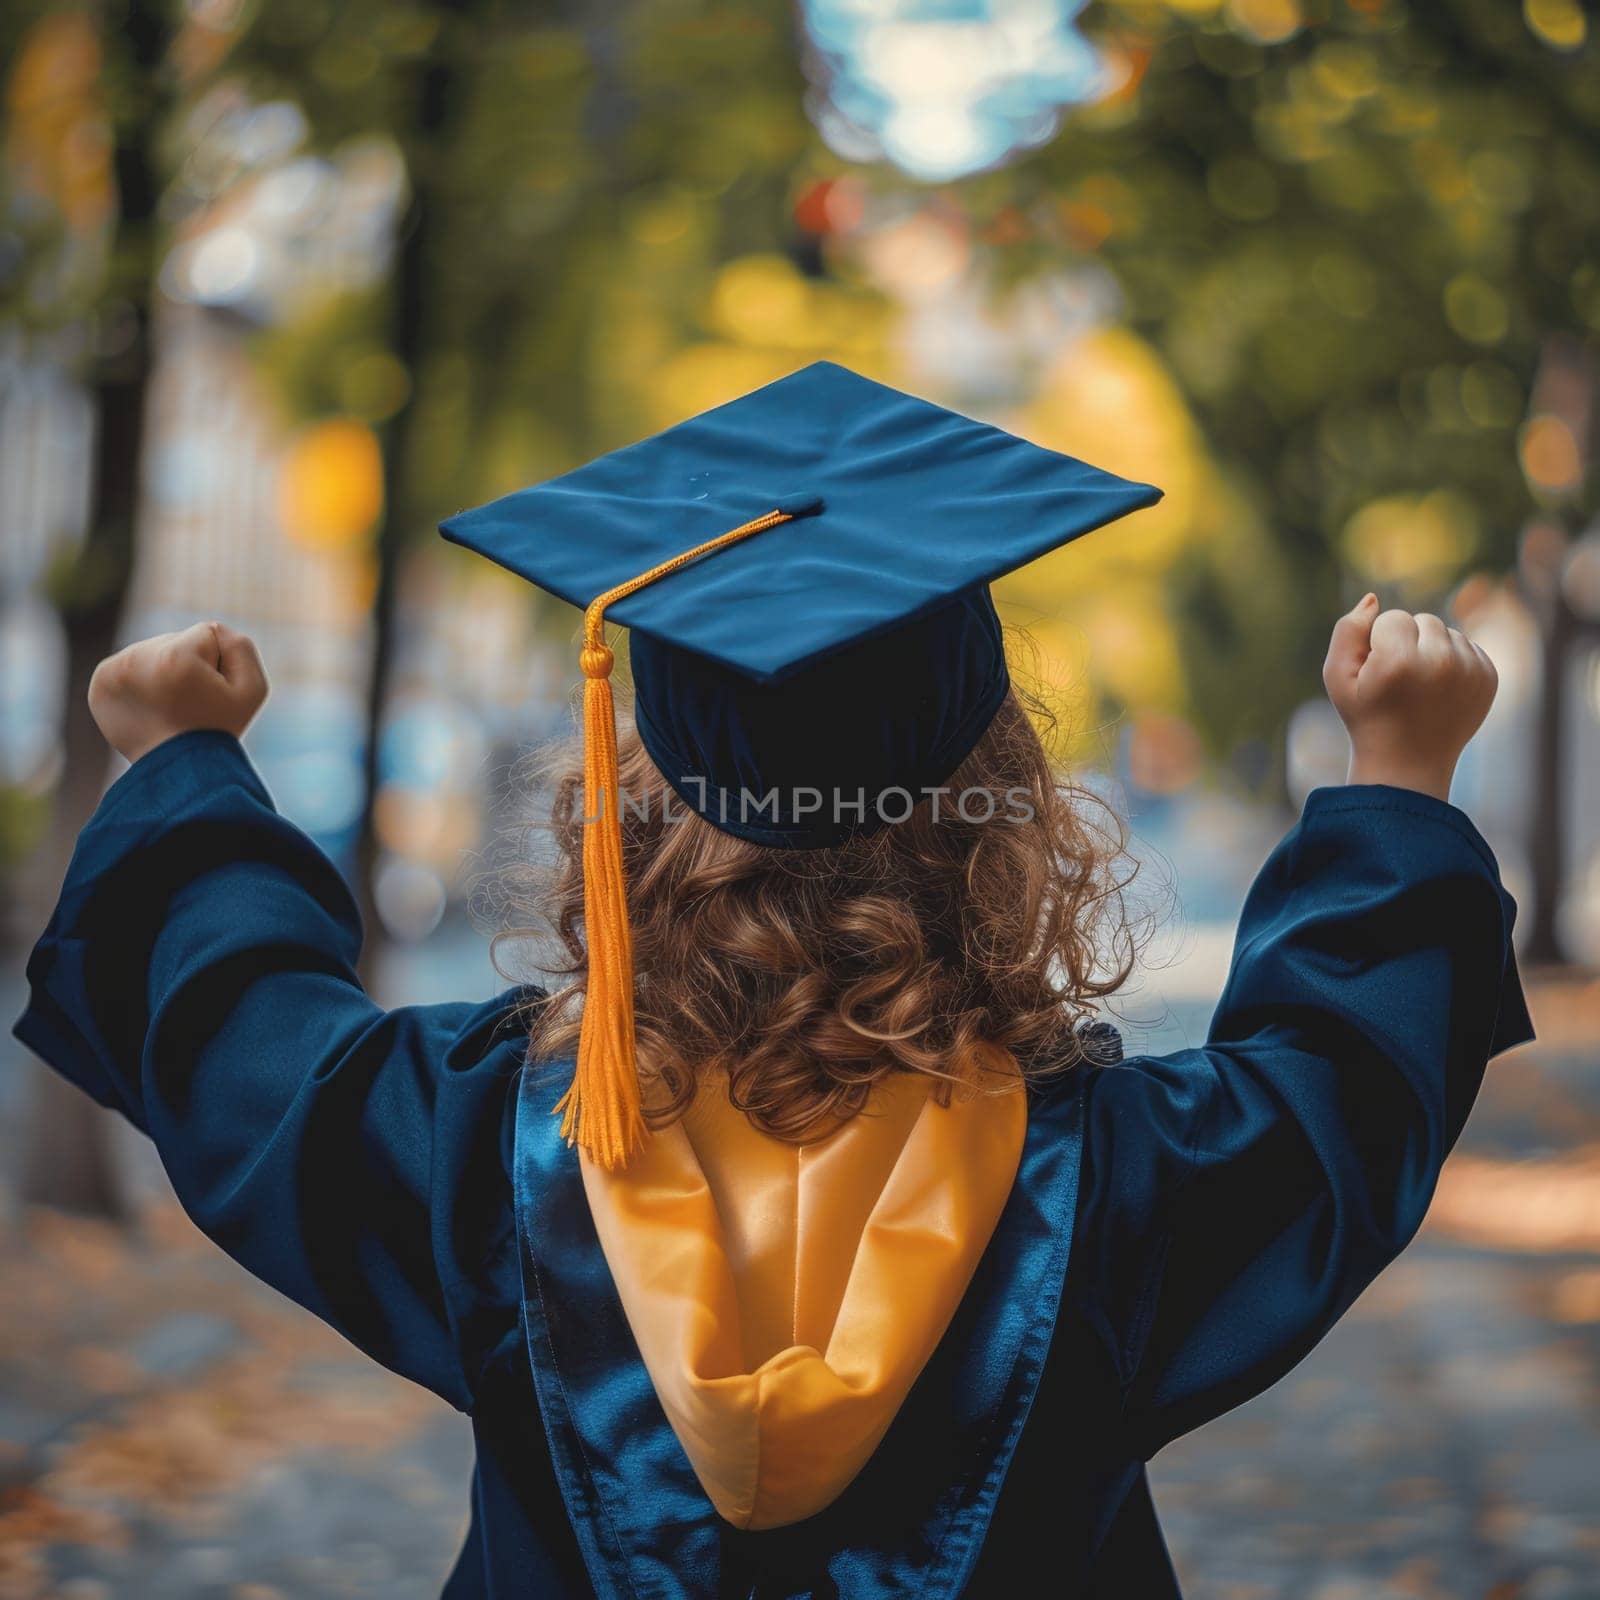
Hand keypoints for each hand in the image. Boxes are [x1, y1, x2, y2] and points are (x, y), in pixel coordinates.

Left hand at [88, 622, 269, 764]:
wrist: (179, 772)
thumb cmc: (219, 729)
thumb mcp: (253, 687)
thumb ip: (237, 644)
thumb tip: (208, 630)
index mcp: (175, 658)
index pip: (207, 634)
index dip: (217, 666)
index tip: (210, 697)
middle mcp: (137, 659)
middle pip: (176, 642)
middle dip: (187, 667)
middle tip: (190, 706)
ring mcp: (113, 672)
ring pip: (153, 652)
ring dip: (164, 674)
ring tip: (170, 708)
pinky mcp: (100, 684)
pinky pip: (131, 666)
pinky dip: (142, 683)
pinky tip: (151, 707)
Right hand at [1322, 594, 1496, 801]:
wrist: (1407, 762)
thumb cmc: (1366, 716)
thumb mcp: (1337, 676)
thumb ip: (1347, 630)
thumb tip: (1374, 598)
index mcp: (1400, 662)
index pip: (1393, 617)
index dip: (1379, 642)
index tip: (1379, 673)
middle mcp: (1441, 663)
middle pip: (1424, 619)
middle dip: (1408, 641)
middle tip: (1400, 680)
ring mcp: (1470, 671)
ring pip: (1447, 631)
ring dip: (1431, 649)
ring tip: (1420, 685)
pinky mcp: (1489, 677)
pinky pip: (1467, 646)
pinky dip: (1453, 661)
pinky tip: (1439, 689)